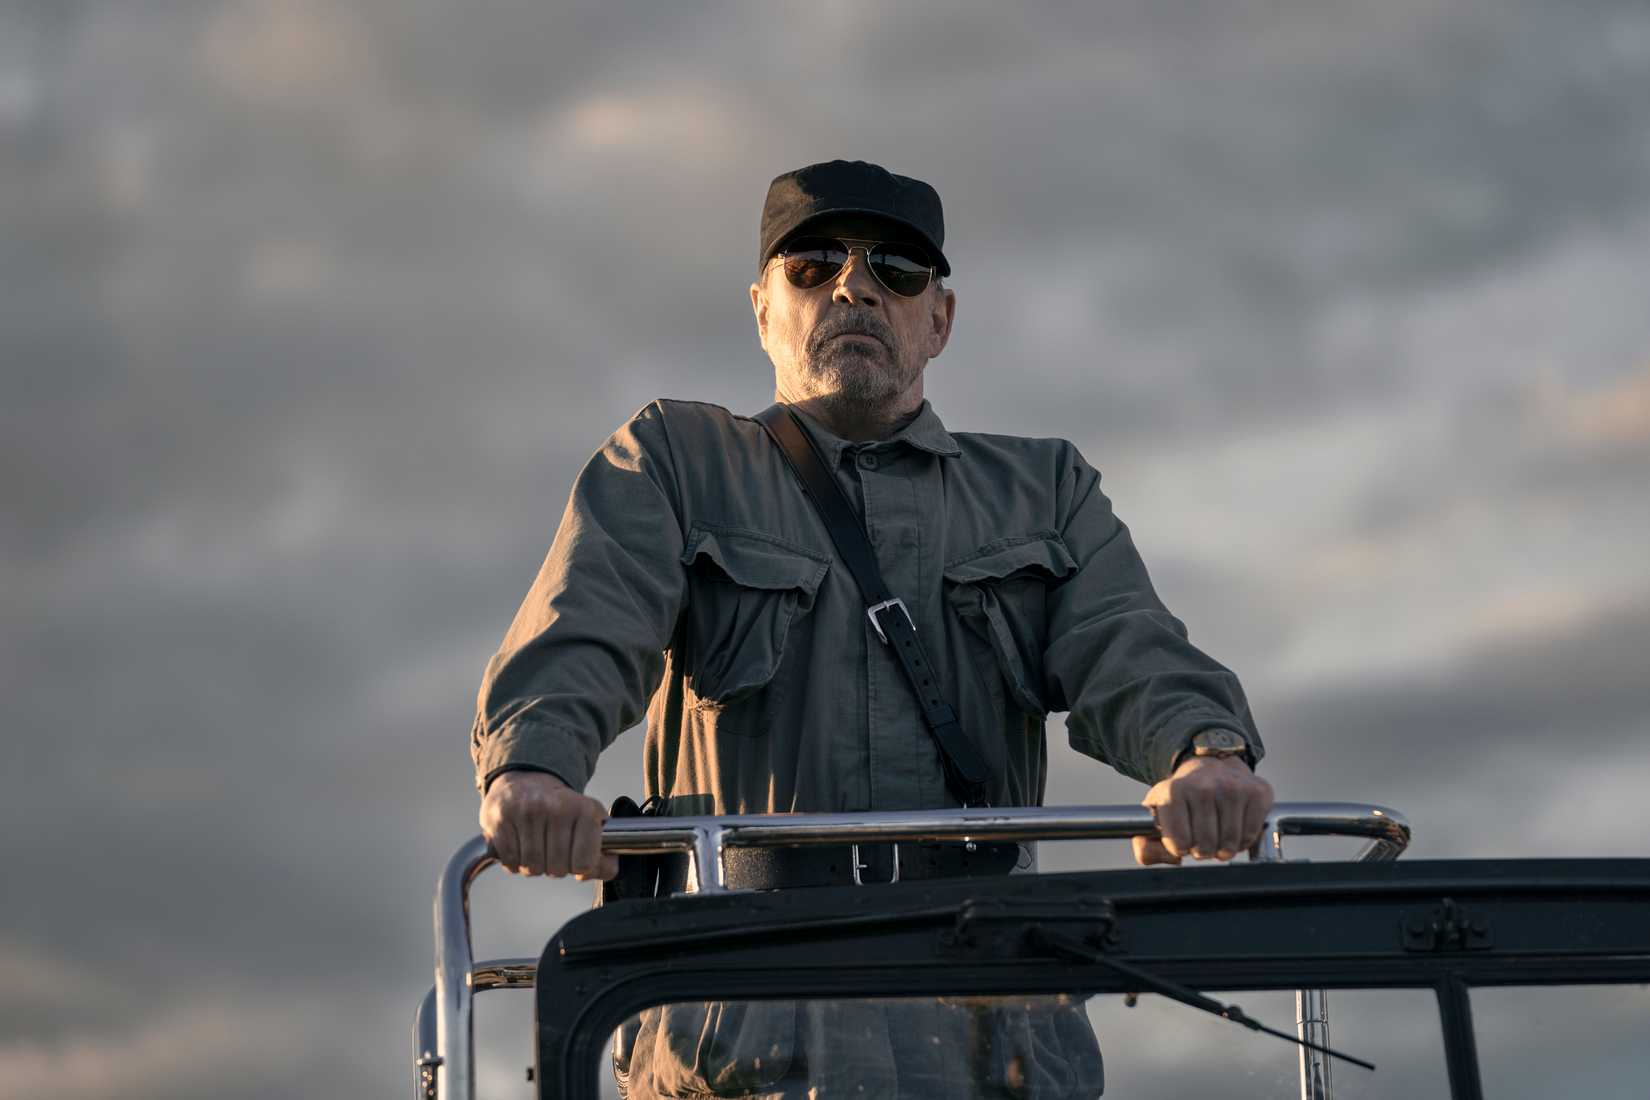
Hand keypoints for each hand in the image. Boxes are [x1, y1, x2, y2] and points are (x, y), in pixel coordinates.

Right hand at [479, 771, 619, 879]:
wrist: (526, 780)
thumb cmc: (562, 808)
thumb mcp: (591, 821)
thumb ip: (604, 853)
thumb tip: (601, 871)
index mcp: (584, 809)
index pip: (585, 864)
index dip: (580, 867)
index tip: (576, 855)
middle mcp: (556, 808)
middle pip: (558, 869)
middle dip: (556, 867)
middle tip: (553, 850)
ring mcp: (526, 813)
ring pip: (532, 868)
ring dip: (534, 866)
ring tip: (536, 847)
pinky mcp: (500, 819)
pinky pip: (510, 862)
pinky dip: (514, 862)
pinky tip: (519, 846)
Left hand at [1133, 753, 1272, 865]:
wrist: (1212, 766)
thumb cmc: (1183, 798)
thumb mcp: (1155, 816)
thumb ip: (1146, 846)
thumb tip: (1165, 856)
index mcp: (1173, 791)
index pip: (1180, 843)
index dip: (1181, 848)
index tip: (1182, 839)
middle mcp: (1202, 786)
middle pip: (1205, 846)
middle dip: (1203, 850)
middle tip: (1201, 838)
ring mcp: (1232, 787)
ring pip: (1230, 844)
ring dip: (1224, 847)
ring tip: (1217, 834)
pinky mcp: (1257, 791)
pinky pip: (1250, 836)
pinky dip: (1243, 840)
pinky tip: (1234, 827)